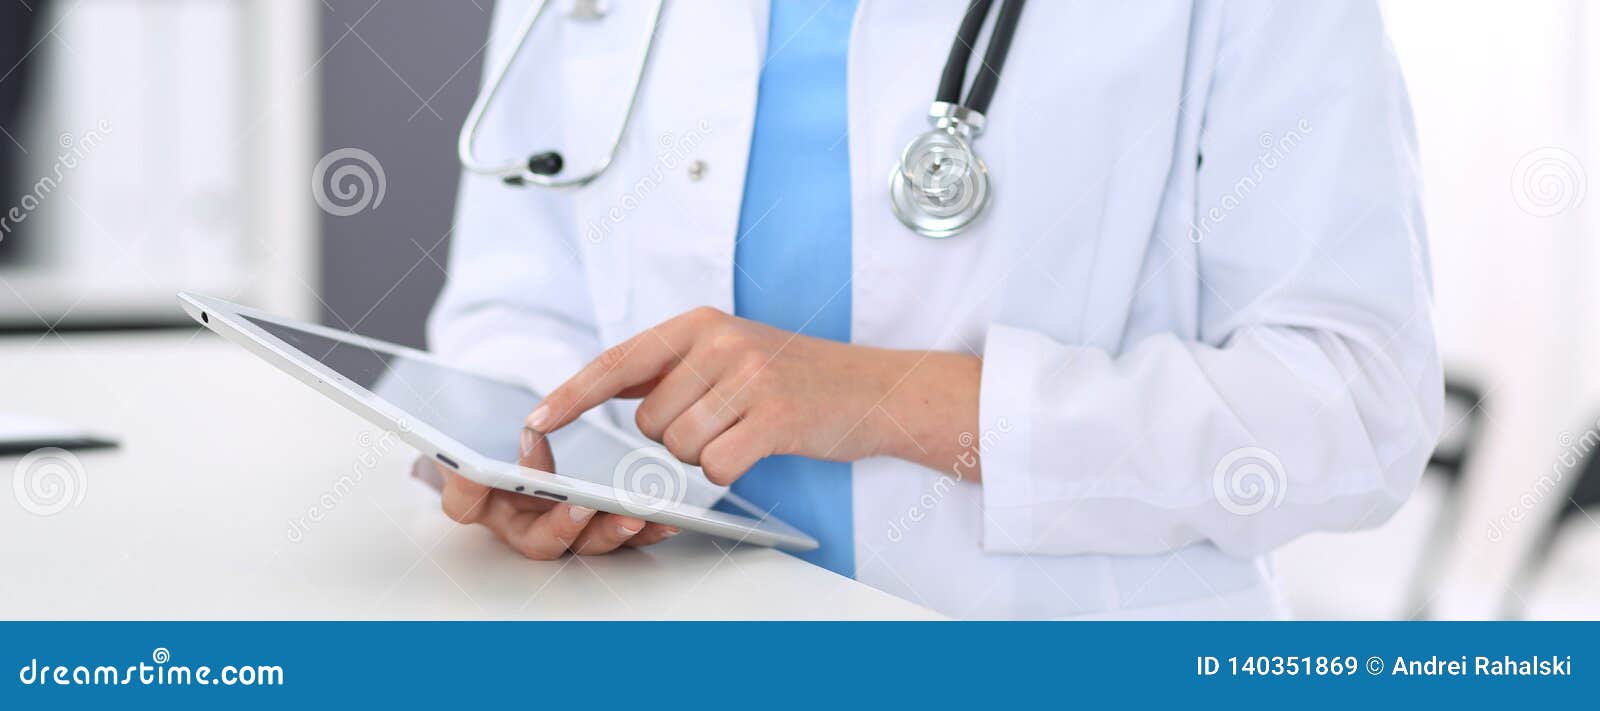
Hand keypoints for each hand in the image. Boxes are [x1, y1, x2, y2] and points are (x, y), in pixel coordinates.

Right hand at [435, 429, 678, 559]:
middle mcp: (522, 522)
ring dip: (612, 531)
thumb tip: (464, 462)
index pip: (467, 506)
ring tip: (636, 515)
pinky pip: (621, 531)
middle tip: (582, 506)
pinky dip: (645, 528)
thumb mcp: (469, 431)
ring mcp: (563, 527)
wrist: (517, 441)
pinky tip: (667, 519)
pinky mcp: (600, 523)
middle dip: (563, 525)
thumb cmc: (492, 438)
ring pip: (585, 541)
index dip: (472, 495)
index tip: (488, 477)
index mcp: (482, 500)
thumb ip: (467, 443)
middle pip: (539, 539)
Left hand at [525, 307, 982, 484]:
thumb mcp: (730, 351)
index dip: (572, 393)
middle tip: (723, 420)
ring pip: (681, 448)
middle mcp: (720, 343)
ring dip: (707, 454)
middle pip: (649, 421)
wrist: (875, 388)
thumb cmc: (796, 376)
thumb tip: (604, 386)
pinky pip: (718, 467)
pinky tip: (759, 448)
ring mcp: (749, 378)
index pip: (618, 361)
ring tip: (746, 429)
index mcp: (700, 324)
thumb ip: (672, 366)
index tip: (537, 419)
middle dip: (676, 436)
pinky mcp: (775, 417)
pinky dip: (732, 471)